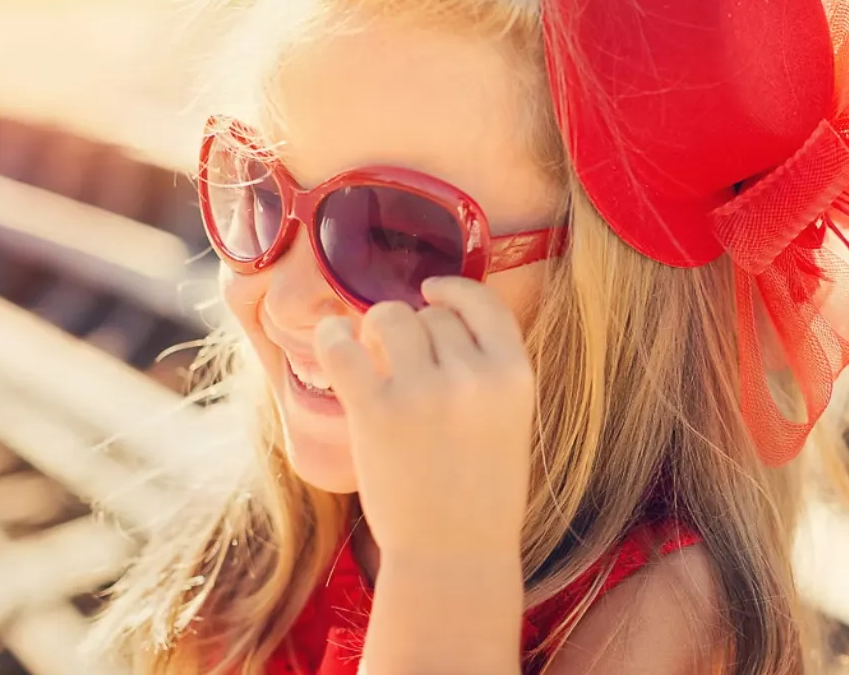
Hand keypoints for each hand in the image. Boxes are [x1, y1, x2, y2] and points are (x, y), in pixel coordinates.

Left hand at [314, 276, 534, 564]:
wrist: (454, 556)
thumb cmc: (482, 493)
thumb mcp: (511, 421)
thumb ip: (487, 371)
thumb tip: (438, 316)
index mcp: (515, 376)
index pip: (484, 304)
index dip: (454, 291)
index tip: (432, 291)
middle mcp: (473, 376)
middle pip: (433, 316)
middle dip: (415, 330)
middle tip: (402, 361)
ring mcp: (423, 391)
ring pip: (392, 318)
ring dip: (377, 328)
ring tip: (369, 353)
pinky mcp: (376, 411)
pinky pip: (344, 347)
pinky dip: (333, 336)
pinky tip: (332, 339)